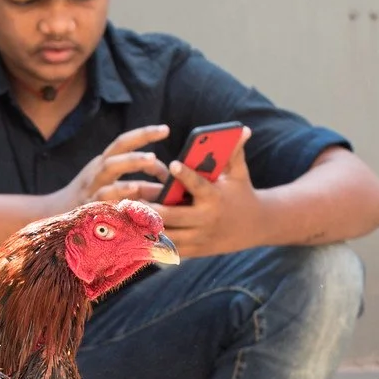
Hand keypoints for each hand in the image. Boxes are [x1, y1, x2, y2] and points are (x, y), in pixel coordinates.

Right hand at [53, 124, 169, 210]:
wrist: (53, 218)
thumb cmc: (92, 206)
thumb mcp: (116, 191)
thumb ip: (142, 188)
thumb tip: (169, 188)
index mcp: (103, 165)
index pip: (123, 143)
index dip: (144, 134)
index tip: (165, 129)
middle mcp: (97, 172)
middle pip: (118, 148)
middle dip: (141, 137)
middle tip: (164, 130)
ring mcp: (91, 187)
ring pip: (110, 167)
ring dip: (132, 161)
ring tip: (152, 158)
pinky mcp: (88, 205)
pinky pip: (104, 195)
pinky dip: (119, 191)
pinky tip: (134, 189)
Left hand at [140, 126, 269, 256]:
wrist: (254, 226)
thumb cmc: (241, 192)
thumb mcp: (239, 173)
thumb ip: (234, 152)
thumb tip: (242, 129)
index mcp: (215, 197)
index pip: (199, 185)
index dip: (186, 175)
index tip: (172, 163)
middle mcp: (206, 219)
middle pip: (174, 215)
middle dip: (152, 209)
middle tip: (130, 199)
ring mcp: (199, 237)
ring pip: (167, 235)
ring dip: (145, 229)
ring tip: (124, 219)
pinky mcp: (194, 250)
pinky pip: (169, 248)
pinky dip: (151, 244)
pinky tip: (132, 237)